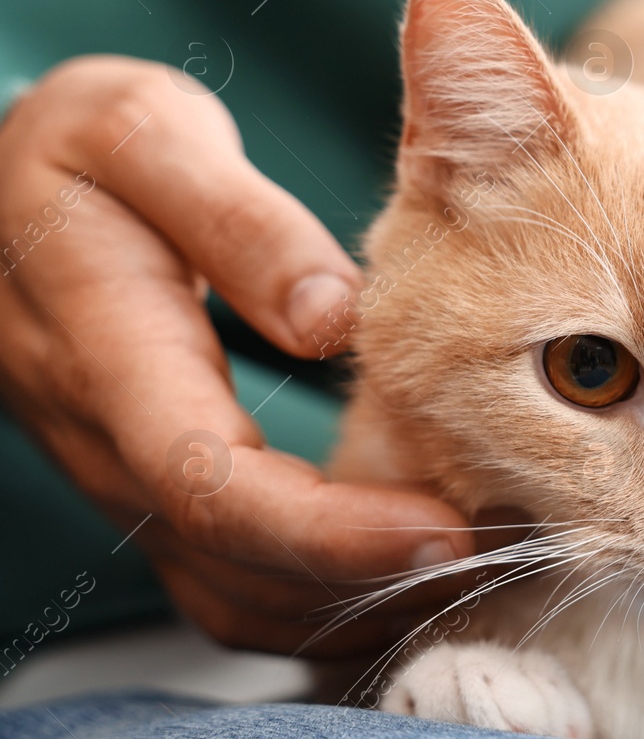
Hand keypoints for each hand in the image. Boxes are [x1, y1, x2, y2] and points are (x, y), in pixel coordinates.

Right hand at [0, 56, 472, 655]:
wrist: (0, 191)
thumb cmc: (86, 146)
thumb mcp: (148, 135)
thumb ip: (236, 219)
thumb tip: (330, 318)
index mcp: (107, 349)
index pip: (210, 484)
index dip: (329, 530)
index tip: (446, 527)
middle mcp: (109, 437)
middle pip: (234, 560)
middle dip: (368, 577)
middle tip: (499, 551)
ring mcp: (126, 475)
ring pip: (233, 593)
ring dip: (350, 603)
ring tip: (474, 565)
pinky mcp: (153, 485)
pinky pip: (229, 583)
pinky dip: (319, 600)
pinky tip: (403, 571)